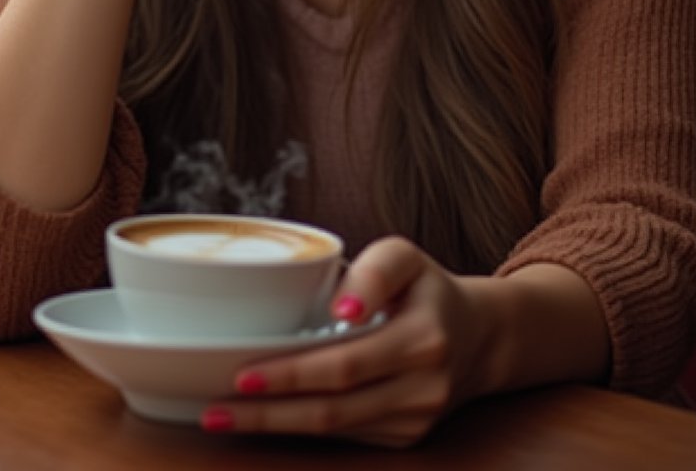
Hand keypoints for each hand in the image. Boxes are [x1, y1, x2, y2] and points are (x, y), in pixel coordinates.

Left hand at [201, 237, 487, 448]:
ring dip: (276, 427)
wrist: (480, 337)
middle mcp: (423, 389)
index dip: (291, 375)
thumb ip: (376, 269)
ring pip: (335, 430)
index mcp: (422, 340)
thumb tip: (343, 305)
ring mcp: (415, 421)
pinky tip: (267, 418)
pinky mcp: (406, 438)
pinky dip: (303, 429)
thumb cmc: (427, 288)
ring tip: (223, 417)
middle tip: (215, 409)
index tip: (242, 375)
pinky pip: (347, 436)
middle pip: (333, 409)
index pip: (345, 365)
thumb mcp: (406, 257)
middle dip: (269, 413)